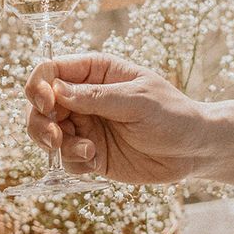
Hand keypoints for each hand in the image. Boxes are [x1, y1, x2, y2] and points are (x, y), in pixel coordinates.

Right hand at [25, 52, 206, 183]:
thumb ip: (96, 97)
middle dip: (39, 122)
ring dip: (57, 145)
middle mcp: (83, 97)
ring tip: (87, 151)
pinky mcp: (89, 152)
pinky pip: (65, 159)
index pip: (51, 71)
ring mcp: (85, 125)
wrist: (194, 150)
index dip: (39, 86)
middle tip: (54, 139)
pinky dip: (74, 162)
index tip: (45, 104)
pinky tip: (96, 163)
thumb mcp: (138, 101)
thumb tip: (56, 90)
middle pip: (39, 104)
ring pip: (46, 133)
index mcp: (95, 72)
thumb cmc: (173, 114)